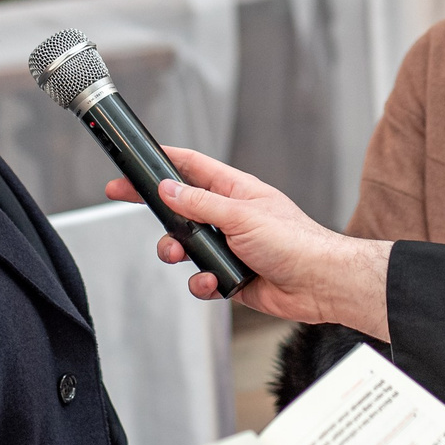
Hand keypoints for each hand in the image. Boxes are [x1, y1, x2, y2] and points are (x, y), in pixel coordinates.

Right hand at [102, 145, 390, 333]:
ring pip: (185, 246)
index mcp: (235, 191)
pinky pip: (201, 278)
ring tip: (181, 256)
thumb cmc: (296, 242)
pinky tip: (213, 283)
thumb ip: (200, 203)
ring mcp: (229, 246)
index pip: (191, 167)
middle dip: (156, 209)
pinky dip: (201, 283)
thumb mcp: (241, 216)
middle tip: (124, 198)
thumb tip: (168, 189)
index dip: (161, 161)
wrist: (320, 284)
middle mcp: (230, 216)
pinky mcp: (230, 276)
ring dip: (177, 253)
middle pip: (180, 207)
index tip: (134, 160)